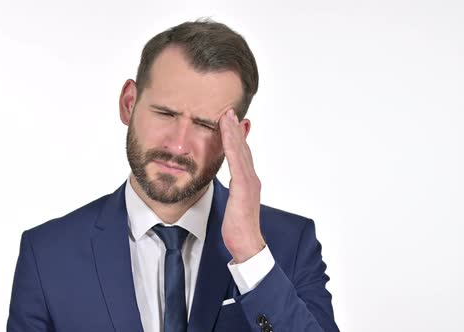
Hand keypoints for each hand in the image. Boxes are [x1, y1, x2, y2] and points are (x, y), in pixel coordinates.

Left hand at [218, 109, 265, 263]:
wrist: (247, 244)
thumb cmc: (239, 227)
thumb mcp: (234, 203)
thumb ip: (233, 190)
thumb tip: (229, 182)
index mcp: (248, 182)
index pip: (242, 154)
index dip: (237, 137)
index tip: (231, 122)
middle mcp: (251, 178)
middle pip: (242, 148)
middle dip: (236, 128)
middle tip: (229, 111)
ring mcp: (249, 182)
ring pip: (240, 151)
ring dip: (234, 132)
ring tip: (228, 116)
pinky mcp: (243, 188)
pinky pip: (237, 163)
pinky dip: (233, 146)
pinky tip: (227, 135)